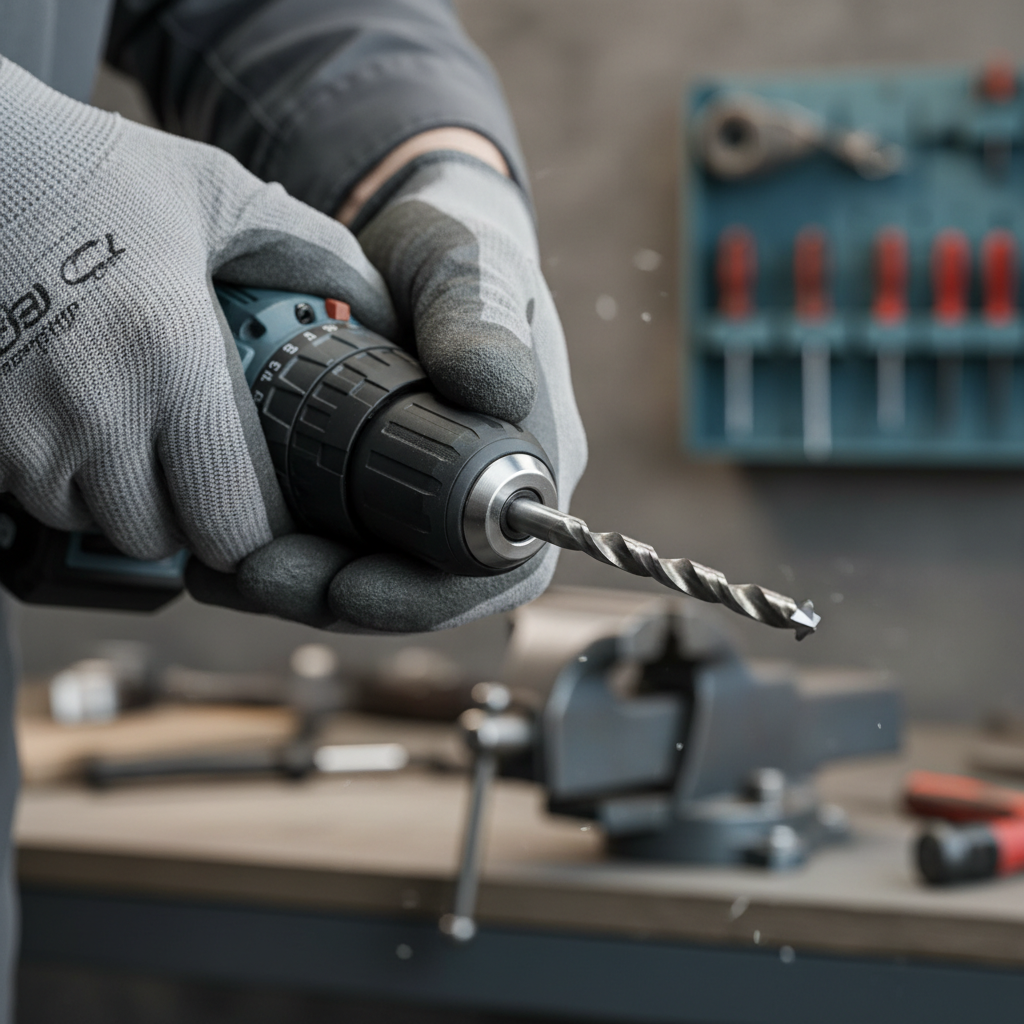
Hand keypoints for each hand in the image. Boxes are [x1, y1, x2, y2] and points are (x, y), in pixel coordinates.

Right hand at [0, 59, 394, 572]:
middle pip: (162, 536)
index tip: (268, 508)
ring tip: (133, 427)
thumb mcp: (220, 194)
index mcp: (171, 357)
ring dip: (120, 496)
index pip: (232, 521)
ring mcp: (19, 429)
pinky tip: (75, 416)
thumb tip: (381, 312)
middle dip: (190, 514)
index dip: (258, 528)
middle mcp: (93, 408)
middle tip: (200, 464)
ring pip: (92, 521)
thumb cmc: (91, 171)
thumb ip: (315, 253)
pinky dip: (60, 476)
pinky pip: (30, 497)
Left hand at [197, 136, 587, 632]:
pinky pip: (333, 543)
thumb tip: (495, 389)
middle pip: (423, 586)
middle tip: (261, 576)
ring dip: (298, 583)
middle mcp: (482, 493)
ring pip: (369, 573)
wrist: (399, 244)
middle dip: (339, 595)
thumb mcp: (466, 267)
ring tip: (224, 567)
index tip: (350, 585)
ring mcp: (424, 495)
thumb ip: (480, 320)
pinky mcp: (372, 489)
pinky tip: (221, 548)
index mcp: (529, 457)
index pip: (496, 563)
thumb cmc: (452, 248)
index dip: (427, 594)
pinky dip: (278, 551)